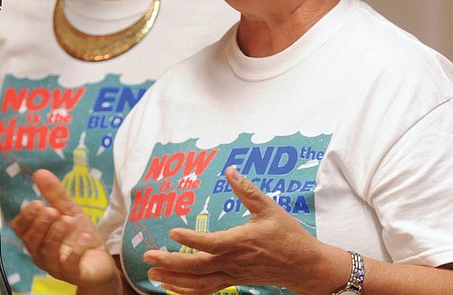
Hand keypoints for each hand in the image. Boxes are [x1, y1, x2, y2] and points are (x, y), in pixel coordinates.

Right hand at [11, 169, 118, 289]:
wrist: (101, 259)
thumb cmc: (80, 236)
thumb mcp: (69, 210)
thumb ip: (54, 194)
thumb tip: (40, 173)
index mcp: (38, 237)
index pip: (21, 229)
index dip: (26, 217)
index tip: (36, 203)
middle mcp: (42, 254)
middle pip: (32, 242)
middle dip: (40, 225)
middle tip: (51, 211)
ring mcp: (57, 266)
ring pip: (48, 254)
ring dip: (57, 235)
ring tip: (67, 220)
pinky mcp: (75, 274)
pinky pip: (70, 265)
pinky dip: (76, 250)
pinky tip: (83, 237)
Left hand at [142, 166, 329, 294]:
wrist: (303, 265)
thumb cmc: (287, 234)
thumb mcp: (269, 208)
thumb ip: (247, 190)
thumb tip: (231, 170)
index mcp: (241, 242)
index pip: (210, 243)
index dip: (191, 240)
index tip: (172, 233)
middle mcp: (234, 262)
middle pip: (198, 267)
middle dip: (171, 263)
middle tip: (149, 256)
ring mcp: (233, 274)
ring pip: (200, 283)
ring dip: (175, 280)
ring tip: (154, 273)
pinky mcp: (234, 280)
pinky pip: (208, 289)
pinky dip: (188, 290)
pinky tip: (173, 286)